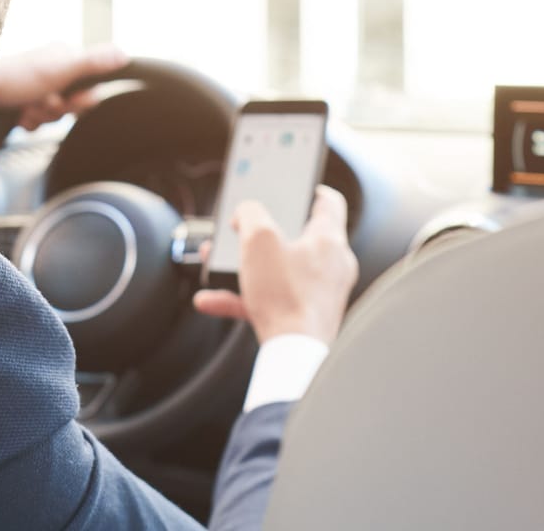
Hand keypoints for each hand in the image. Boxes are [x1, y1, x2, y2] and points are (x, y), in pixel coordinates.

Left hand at [0, 44, 127, 129]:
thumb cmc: (16, 79)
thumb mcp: (60, 71)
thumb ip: (93, 63)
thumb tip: (125, 54)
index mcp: (64, 57)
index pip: (91, 85)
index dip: (80, 100)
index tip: (68, 99)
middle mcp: (52, 69)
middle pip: (72, 102)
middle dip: (57, 110)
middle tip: (41, 102)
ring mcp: (35, 85)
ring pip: (54, 115)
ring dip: (41, 117)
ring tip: (25, 109)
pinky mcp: (20, 100)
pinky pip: (36, 120)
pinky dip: (28, 122)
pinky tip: (17, 115)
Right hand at [192, 185, 357, 344]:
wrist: (294, 356)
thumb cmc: (286, 296)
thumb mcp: (258, 240)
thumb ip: (249, 214)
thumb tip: (246, 211)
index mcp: (329, 240)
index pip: (328, 202)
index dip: (308, 189)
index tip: (293, 186)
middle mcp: (331, 266)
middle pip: (296, 237)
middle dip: (261, 233)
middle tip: (241, 229)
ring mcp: (320, 295)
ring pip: (279, 270)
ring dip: (246, 266)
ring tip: (217, 264)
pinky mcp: (306, 319)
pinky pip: (271, 300)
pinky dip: (243, 298)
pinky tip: (212, 300)